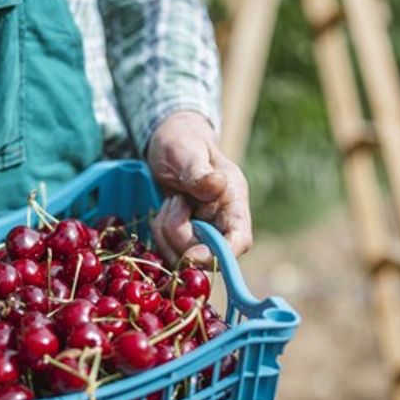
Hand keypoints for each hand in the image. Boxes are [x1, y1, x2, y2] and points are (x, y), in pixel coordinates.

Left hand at [146, 111, 252, 265]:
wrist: (170, 143)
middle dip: (180, 237)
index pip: (239, 241)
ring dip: (166, 233)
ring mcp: (204, 232)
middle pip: (206, 255)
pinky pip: (169, 251)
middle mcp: (222, 222)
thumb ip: (199, 173)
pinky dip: (159, 234)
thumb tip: (216, 186)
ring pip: (183, 256)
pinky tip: (164, 210)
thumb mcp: (187, 152)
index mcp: (233, 202)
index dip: (218, 254)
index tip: (192, 252)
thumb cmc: (182, 142)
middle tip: (174, 202)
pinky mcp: (186, 237)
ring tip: (170, 202)